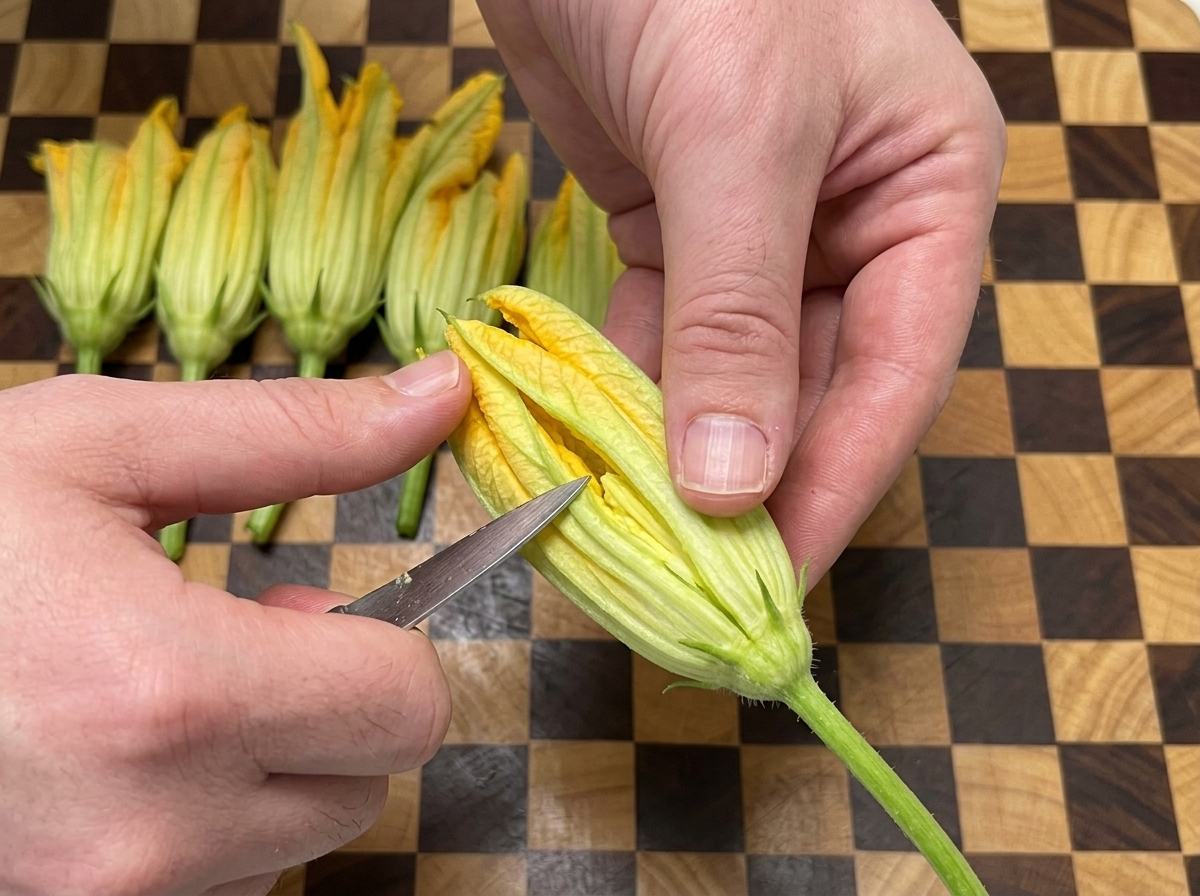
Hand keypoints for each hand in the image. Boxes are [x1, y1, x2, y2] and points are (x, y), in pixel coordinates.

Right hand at [0, 352, 468, 895]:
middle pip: (369, 778)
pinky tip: (131, 745)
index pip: (407, 705)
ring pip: (297, 832)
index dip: (389, 639)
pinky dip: (206, 810)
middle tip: (246, 626)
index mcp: (167, 695)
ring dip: (271, 756)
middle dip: (336, 697)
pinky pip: (215, 875)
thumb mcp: (100, 446)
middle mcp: (145, 829)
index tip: (323, 597)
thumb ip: (294, 431)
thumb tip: (445, 393)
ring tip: (170, 681)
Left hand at [480, 0, 1004, 579]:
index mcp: (923, 192)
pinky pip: (664, 335)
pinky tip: (600, 454)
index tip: (776, 580)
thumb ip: (743, 312)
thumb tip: (737, 481)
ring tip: (638, 542)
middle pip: (813, 387)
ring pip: (733, 372)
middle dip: (752, 483)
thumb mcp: (737, 136)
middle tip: (695, 585)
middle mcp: (853, 221)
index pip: (895, 375)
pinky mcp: (672, 221)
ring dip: (684, 452)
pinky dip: (633, 394)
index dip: (837, 483)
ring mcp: (760, 228)